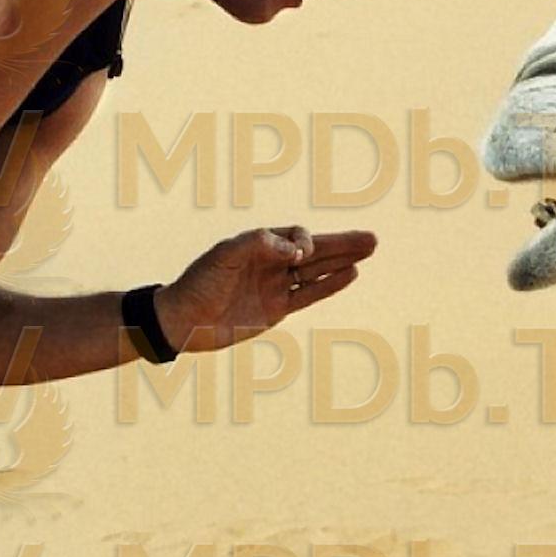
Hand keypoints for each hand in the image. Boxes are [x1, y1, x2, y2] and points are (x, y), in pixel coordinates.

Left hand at [152, 226, 375, 352]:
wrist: (183, 320)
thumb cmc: (199, 282)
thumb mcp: (224, 256)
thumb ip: (259, 245)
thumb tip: (295, 250)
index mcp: (259, 244)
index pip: (295, 236)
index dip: (305, 242)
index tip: (299, 254)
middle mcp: (271, 263)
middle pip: (316, 250)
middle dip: (343, 244)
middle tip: (372, 239)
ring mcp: (276, 286)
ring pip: (318, 271)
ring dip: (343, 261)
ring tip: (369, 251)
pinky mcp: (276, 309)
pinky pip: (309, 295)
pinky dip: (330, 286)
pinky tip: (350, 275)